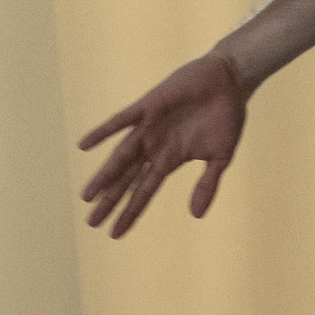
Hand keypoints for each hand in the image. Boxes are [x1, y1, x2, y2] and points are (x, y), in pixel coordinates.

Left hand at [78, 51, 247, 237]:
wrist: (230, 81)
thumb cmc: (226, 117)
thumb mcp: (220, 157)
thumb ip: (207, 185)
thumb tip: (195, 216)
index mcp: (169, 160)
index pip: (144, 192)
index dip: (130, 212)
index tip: (115, 233)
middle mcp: (154, 146)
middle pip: (127, 179)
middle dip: (110, 200)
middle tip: (92, 222)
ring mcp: (149, 127)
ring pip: (121, 156)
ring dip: (104, 176)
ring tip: (87, 196)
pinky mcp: (149, 106)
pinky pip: (121, 120)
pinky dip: (103, 132)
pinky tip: (84, 145)